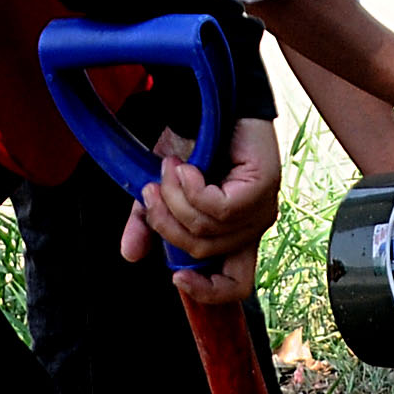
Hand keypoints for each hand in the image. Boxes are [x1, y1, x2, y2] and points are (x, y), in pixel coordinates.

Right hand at [124, 115, 283, 304]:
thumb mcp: (160, 190)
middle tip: (149, 192)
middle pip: (205, 253)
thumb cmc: (191, 145)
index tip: (175, 277)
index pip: (236, 285)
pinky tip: (185, 167)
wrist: (205, 101)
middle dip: (167, 224)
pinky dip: (192, 188)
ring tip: (167, 168)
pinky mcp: (263, 185)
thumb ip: (147, 223)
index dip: (207, 292)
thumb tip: (130, 253)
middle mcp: (251, 227)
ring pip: (208, 228)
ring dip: (175, 198)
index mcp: (233, 237)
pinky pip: (220, 207)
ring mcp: (261, 207)